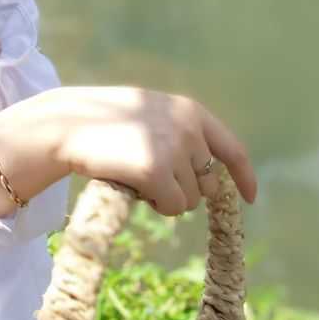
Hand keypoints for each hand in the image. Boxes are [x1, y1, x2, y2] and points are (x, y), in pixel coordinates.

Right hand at [14, 85, 257, 214]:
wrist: (68, 124)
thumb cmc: (106, 124)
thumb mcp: (152, 116)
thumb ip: (182, 134)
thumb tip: (211, 177)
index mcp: (191, 111)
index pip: (232, 149)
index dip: (244, 177)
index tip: (250, 199)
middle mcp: (189, 128)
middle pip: (208, 183)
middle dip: (185, 189)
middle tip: (151, 177)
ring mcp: (174, 149)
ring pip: (190, 200)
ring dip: (167, 198)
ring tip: (136, 175)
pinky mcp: (156, 171)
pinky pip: (172, 207)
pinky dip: (155, 205)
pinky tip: (134, 186)